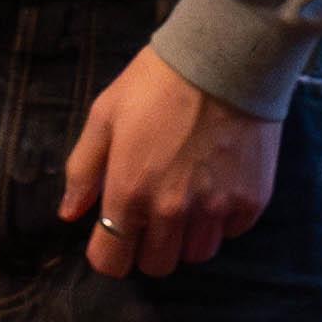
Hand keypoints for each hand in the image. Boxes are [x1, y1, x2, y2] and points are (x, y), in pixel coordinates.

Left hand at [60, 45, 281, 279]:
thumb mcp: (105, 116)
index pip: (111, 262)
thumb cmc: (157, 82)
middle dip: (150, 246)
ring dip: (188, 236)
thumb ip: (83, 170)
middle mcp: (171, 211)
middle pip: (157, 266)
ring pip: (196, 254)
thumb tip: (70, 214)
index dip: (109, 251)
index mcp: (128, 193)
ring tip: (189, 200)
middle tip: (154, 213)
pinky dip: (223, 219)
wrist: (226, 56)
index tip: (115, 233)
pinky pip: (231, 232)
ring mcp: (215, 209)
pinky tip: (218, 187)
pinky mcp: (251, 201)